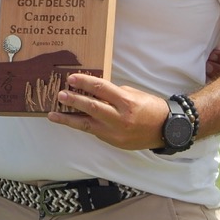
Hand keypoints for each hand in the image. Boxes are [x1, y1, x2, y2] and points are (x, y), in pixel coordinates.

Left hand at [47, 73, 169, 150]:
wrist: (166, 130)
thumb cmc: (150, 107)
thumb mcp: (133, 94)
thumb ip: (113, 93)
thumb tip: (93, 90)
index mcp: (126, 102)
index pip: (101, 88)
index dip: (85, 82)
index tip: (71, 78)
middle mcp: (120, 118)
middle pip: (92, 107)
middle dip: (74, 101)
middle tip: (60, 94)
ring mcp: (115, 133)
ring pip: (87, 125)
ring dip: (68, 119)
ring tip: (53, 114)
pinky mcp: (113, 142)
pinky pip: (93, 131)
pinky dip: (81, 126)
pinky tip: (69, 122)